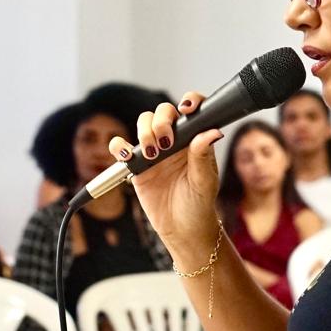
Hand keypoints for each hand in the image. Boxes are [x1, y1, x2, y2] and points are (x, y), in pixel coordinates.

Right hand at [108, 96, 224, 254]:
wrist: (182, 229)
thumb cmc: (199, 204)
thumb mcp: (205, 182)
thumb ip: (203, 156)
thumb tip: (212, 132)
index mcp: (194, 139)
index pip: (192, 110)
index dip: (189, 101)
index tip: (187, 108)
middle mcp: (173, 140)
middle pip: (162, 112)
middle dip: (161, 121)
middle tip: (166, 141)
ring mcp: (153, 151)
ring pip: (142, 124)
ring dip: (144, 132)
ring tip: (151, 153)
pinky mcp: (136, 165)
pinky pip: (121, 147)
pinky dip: (119, 147)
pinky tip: (128, 157)